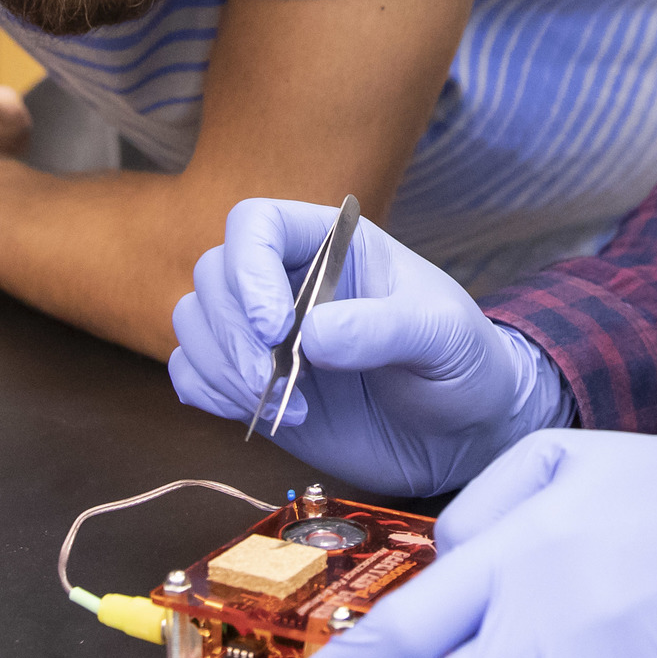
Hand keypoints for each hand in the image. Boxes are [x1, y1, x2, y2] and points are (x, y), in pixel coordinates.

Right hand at [167, 198, 569, 495]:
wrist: (464, 435)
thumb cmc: (463, 365)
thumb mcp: (443, 337)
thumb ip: (384, 329)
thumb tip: (311, 336)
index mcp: (334, 244)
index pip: (257, 222)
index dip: (249, 267)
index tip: (276, 327)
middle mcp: (290, 280)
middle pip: (213, 273)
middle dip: (231, 330)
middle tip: (270, 378)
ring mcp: (267, 334)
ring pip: (194, 320)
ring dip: (219, 364)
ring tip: (277, 405)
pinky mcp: (253, 383)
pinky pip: (192, 372)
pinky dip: (206, 392)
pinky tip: (258, 414)